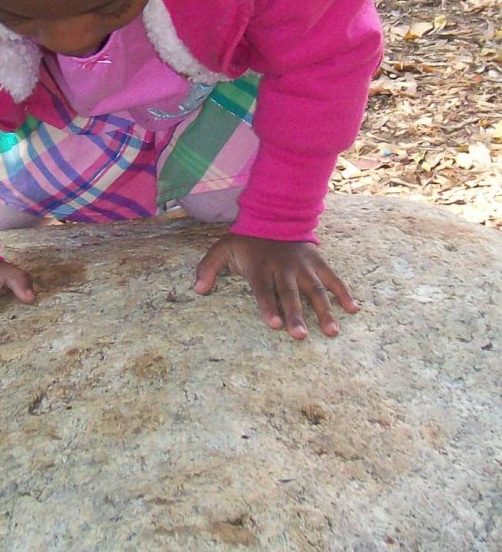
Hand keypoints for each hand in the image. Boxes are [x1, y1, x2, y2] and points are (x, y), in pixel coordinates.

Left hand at [194, 233, 357, 338]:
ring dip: (324, 311)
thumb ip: (208, 268)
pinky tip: (353, 310)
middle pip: (290, 294)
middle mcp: (284, 268)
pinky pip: (333, 279)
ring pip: (315, 290)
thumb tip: (197, 290)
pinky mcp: (318, 262)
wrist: (274, 215)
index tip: (275, 325)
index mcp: (261, 267)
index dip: (268, 307)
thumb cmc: (246, 241)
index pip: (264, 290)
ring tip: (331, 332)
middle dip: (295, 314)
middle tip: (300, 335)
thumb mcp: (222, 249)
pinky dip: (344, 293)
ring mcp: (304, 266)